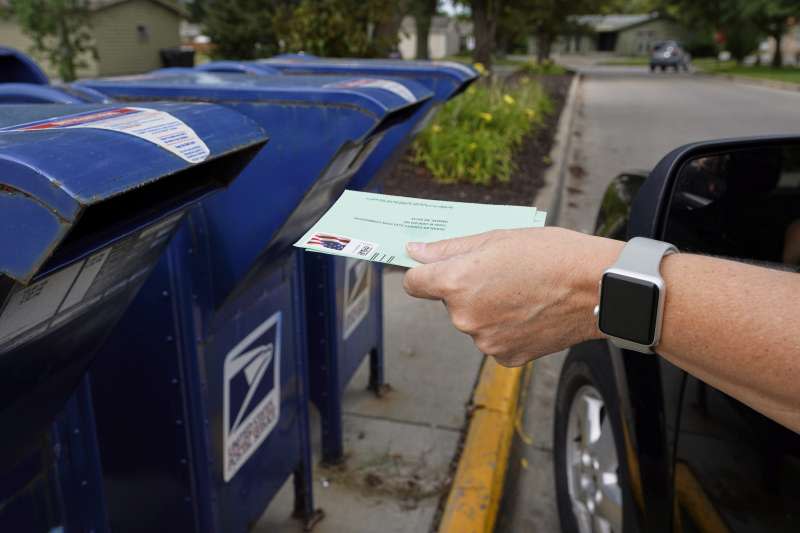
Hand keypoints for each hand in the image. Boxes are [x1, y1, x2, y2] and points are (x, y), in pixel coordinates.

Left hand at [402, 227, 622, 365]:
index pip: (414, 283)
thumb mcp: (496, 238)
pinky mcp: (506, 356)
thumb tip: (415, 251)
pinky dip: (506, 327)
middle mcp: (464, 317)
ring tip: (523, 292)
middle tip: (503, 273)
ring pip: (474, 321)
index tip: (436, 269)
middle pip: (450, 302)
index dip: (425, 273)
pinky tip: (530, 312)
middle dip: (468, 288)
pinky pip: (494, 339)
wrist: (598, 288)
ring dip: (489, 309)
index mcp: (456, 283)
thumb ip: (449, 249)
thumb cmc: (553, 255)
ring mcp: (485, 341)